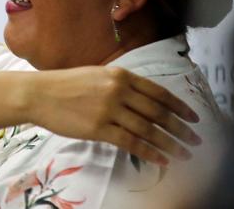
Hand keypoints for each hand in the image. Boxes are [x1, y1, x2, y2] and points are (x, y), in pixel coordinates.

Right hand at [24, 66, 200, 165]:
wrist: (38, 93)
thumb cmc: (65, 84)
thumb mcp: (96, 75)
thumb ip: (120, 84)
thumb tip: (144, 101)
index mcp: (119, 75)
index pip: (158, 92)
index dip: (179, 107)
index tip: (193, 118)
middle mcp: (117, 90)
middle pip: (158, 112)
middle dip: (180, 128)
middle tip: (195, 140)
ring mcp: (108, 109)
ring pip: (147, 129)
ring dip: (169, 143)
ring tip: (183, 153)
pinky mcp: (98, 128)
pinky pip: (130, 142)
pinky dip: (149, 152)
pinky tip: (160, 159)